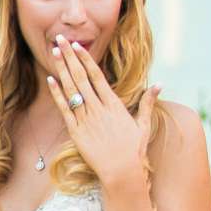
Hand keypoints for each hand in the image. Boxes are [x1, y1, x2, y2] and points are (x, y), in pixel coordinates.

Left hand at [45, 37, 156, 197]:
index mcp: (114, 104)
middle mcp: (99, 108)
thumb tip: (159, 85)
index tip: (77, 45)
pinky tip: (51, 79)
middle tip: (59, 38)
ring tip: (54, 52)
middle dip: (70, 57)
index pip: (97, 75)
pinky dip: (57, 94)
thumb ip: (148, 103)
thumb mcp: (144, 125)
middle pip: (81, 77)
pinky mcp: (76, 132)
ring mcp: (86, 119)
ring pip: (71, 90)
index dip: (86, 59)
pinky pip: (65, 109)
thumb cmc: (134, 151)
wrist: (121, 172)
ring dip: (62, 69)